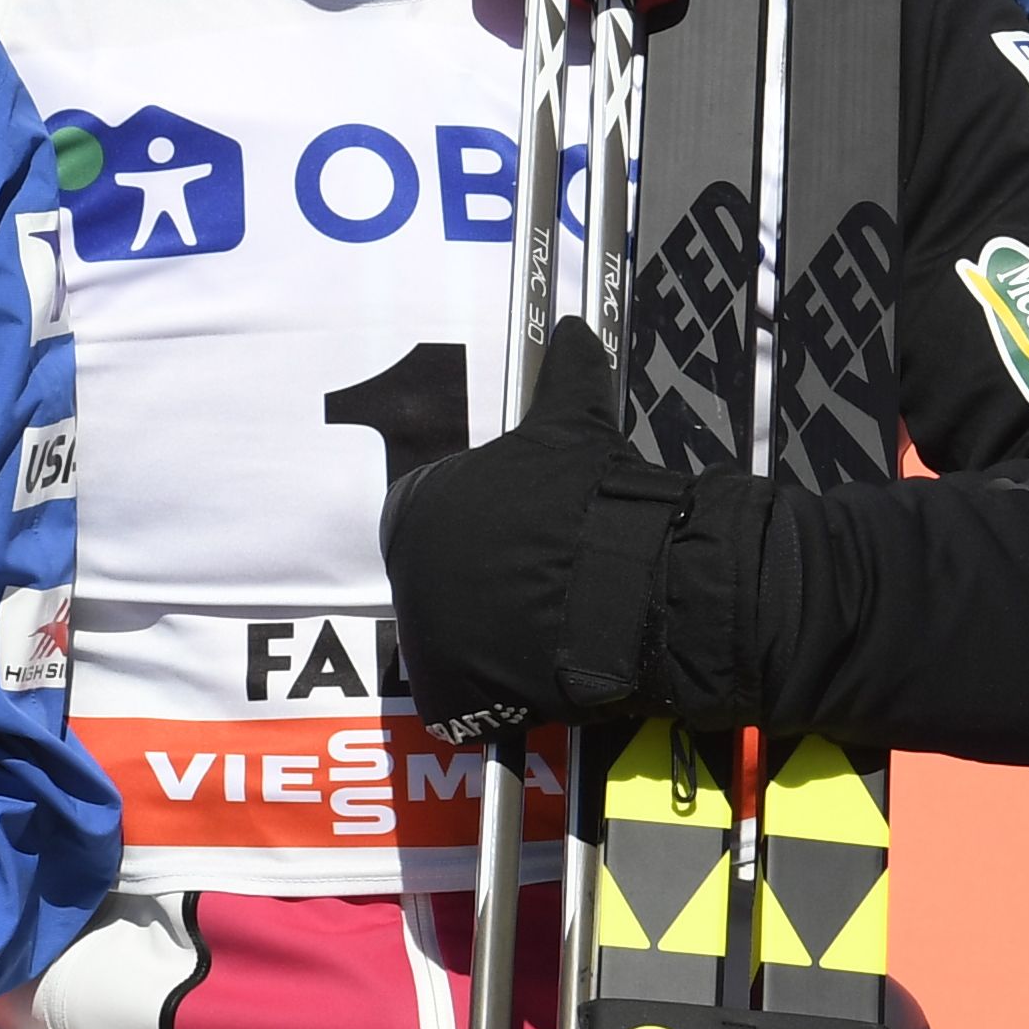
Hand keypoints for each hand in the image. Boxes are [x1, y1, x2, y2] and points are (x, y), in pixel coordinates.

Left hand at [380, 325, 731, 742]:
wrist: (624, 583)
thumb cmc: (593, 502)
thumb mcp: (573, 424)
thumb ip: (564, 375)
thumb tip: (575, 330)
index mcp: (417, 503)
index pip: (437, 514)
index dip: (487, 527)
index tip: (526, 537)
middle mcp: (404, 568)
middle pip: (443, 577)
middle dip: (487, 580)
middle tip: (544, 581)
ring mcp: (424, 635)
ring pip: (457, 635)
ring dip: (492, 634)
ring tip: (550, 625)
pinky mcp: (450, 694)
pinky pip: (466, 698)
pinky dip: (496, 693)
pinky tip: (540, 668)